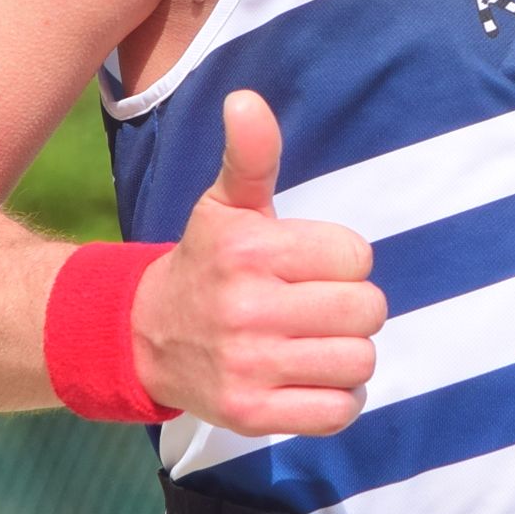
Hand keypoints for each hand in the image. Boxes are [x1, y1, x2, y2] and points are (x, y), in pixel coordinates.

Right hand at [131, 90, 385, 435]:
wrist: (147, 336)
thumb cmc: (207, 263)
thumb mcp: (225, 204)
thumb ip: (250, 154)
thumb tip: (246, 100)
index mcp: (249, 249)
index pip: (357, 256)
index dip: (342, 261)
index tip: (309, 266)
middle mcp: (246, 308)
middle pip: (367, 310)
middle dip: (351, 307)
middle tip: (315, 307)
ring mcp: (248, 365)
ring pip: (359, 361)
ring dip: (347, 354)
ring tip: (313, 343)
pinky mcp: (250, 413)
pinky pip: (338, 412)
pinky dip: (337, 399)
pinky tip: (310, 379)